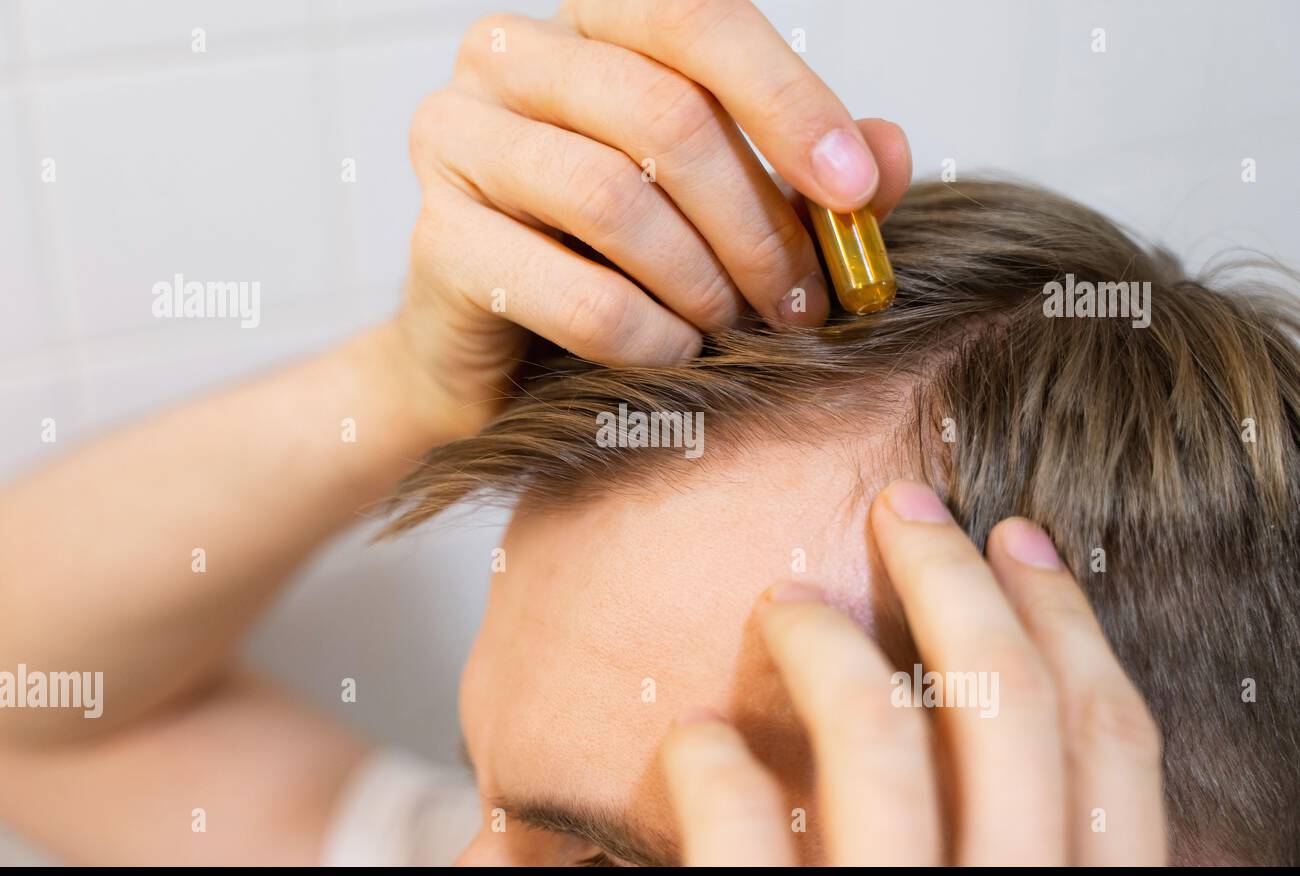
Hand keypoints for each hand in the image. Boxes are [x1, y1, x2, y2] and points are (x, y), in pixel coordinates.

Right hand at [398, 0, 911, 430]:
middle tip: (803, 300)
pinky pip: (574, 292)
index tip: (855, 192)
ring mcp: (455, 140)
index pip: (694, 15)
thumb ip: (803, 176)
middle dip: (757, 221)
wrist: (499, 360)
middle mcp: (507, 56)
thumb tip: (888, 154)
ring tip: (738, 328)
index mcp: (586, 23)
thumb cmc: (614, 263)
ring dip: (703, 280)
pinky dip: (648, 336)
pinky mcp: (435, 242)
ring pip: (613, 197)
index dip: (788, 99)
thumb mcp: (725, 208)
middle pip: (664, 114)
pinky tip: (677, 354)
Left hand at [660, 480, 1165, 864]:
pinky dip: (712, 762)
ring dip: (824, 641)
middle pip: (1006, 701)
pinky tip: (697, 741)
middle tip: (901, 505)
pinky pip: (741, 821)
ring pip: (879, 732)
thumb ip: (1019, 838)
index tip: (1022, 535)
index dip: (1071, 623)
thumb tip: (1005, 713)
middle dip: (952, 578)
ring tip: (782, 605)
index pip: (1114, 748)